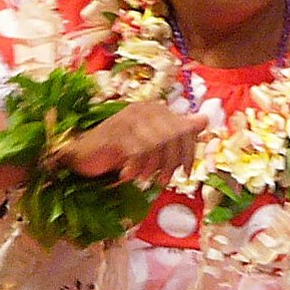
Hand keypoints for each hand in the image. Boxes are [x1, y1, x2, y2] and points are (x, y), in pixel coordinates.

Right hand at [56, 100, 205, 185]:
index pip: (184, 129)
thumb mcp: (152, 142)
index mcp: (156, 110)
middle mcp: (144, 109)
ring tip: (147, 179)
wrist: (86, 154)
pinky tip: (130, 176)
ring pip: (156, 144)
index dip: (188, 152)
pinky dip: (136, 167)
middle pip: (173, 136)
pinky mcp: (114, 132)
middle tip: (164, 180)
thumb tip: (204, 120)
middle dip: (171, 162)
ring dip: (153, 166)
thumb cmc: (121, 149)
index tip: (186, 172)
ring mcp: (128, 118)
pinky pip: (136, 150)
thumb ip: (177, 131)